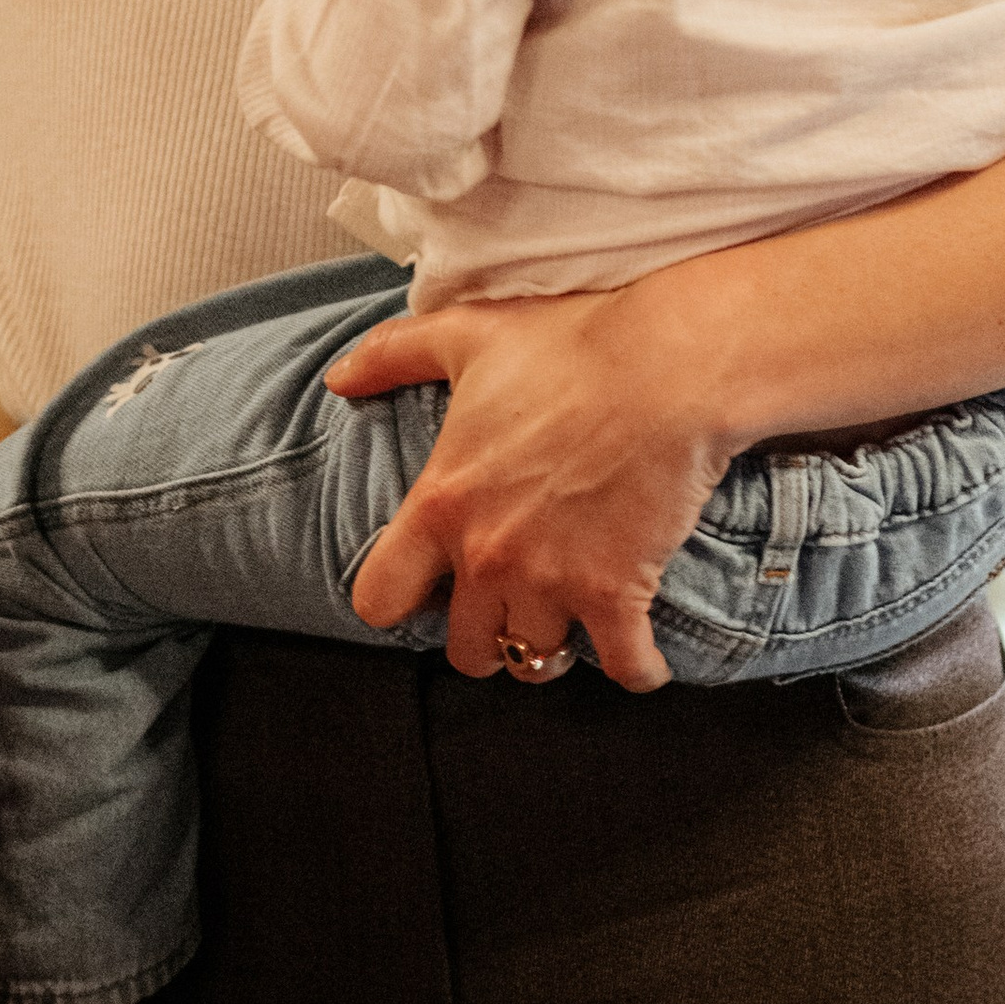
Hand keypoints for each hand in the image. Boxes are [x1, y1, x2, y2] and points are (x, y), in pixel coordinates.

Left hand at [324, 281, 736, 693]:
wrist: (667, 365)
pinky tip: (640, 653)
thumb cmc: (570, 344)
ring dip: (549, 646)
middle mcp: (487, 558)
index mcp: (441, 504)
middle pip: (464, 651)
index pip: (378, 600)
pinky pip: (622, 668)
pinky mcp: (617, 595)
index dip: (399, 601)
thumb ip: (392, 355)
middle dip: (483, 634)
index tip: (429, 587)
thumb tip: (338, 380)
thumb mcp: (466, 335)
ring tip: (565, 620)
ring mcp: (552, 583)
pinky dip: (636, 668)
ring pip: (534, 662)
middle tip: (507, 605)